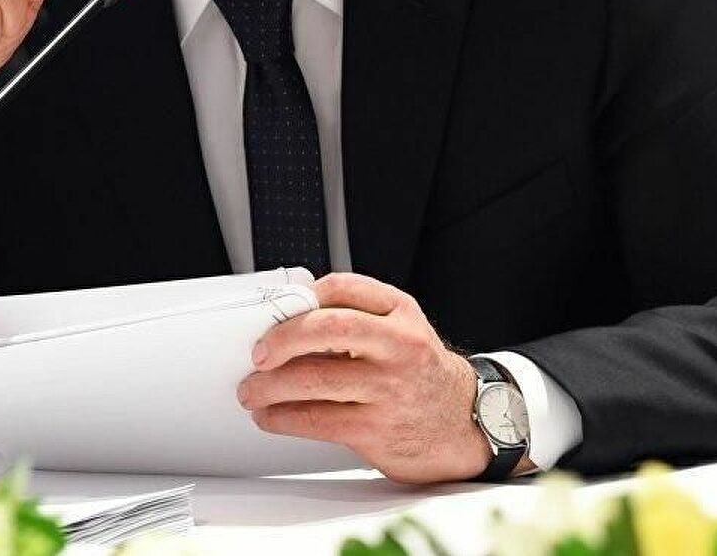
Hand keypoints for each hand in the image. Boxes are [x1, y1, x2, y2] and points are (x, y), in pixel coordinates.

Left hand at [237, 272, 492, 483]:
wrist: (464, 425)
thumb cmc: (422, 374)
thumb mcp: (405, 329)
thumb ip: (360, 314)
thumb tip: (295, 312)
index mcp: (402, 313)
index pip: (345, 287)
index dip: (306, 296)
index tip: (280, 309)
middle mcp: (399, 346)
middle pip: (327, 329)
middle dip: (282, 338)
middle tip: (259, 352)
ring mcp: (388, 389)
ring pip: (314, 379)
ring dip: (270, 385)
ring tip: (252, 390)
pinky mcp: (375, 430)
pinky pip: (316, 420)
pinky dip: (283, 418)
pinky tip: (271, 416)